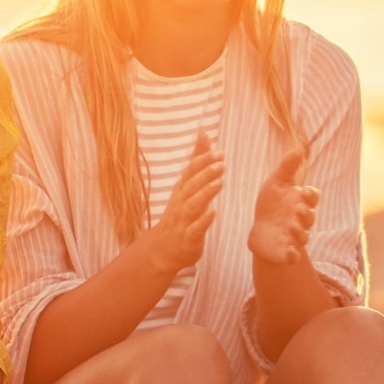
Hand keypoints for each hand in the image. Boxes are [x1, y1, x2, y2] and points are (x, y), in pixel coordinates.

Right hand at [144, 134, 225, 274]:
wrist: (163, 250)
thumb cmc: (179, 215)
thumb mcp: (187, 186)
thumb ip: (196, 161)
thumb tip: (203, 133)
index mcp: (181, 191)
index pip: (189, 172)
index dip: (202, 161)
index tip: (218, 152)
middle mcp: (180, 203)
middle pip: (191, 186)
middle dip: (205, 173)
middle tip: (221, 163)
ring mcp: (182, 222)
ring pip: (192, 205)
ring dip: (205, 193)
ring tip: (219, 182)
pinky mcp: (188, 239)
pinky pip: (195, 229)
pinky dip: (203, 221)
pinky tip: (213, 213)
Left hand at [246, 145, 318, 269]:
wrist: (261, 231)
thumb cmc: (271, 205)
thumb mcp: (276, 183)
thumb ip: (287, 167)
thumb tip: (298, 149)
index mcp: (301, 201)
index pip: (312, 197)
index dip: (311, 194)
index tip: (304, 191)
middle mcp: (301, 220)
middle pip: (310, 216)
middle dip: (306, 213)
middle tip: (298, 209)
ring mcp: (295, 236)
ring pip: (303, 236)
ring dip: (299, 232)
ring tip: (291, 227)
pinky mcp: (287, 252)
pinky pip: (294, 255)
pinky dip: (293, 255)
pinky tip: (289, 252)